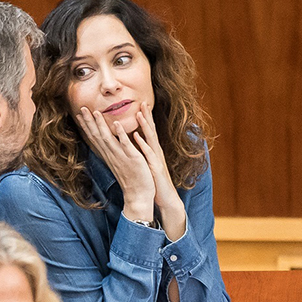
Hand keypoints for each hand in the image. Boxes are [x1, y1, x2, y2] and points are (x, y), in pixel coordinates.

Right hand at [75, 107, 154, 221]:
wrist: (139, 197)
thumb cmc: (132, 181)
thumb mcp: (120, 164)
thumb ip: (115, 153)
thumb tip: (110, 144)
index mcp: (110, 155)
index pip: (95, 138)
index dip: (87, 126)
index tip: (79, 114)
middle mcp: (112, 155)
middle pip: (98, 136)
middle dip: (89, 121)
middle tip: (82, 108)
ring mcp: (121, 157)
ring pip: (108, 138)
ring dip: (101, 125)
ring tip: (95, 112)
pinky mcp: (132, 159)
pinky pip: (125, 145)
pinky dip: (120, 134)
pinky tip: (116, 123)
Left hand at [133, 102, 185, 240]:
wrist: (165, 200)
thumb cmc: (155, 183)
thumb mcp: (148, 166)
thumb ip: (145, 155)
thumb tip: (138, 145)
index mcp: (153, 152)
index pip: (149, 132)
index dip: (145, 118)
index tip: (139, 104)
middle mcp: (156, 153)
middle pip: (152, 131)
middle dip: (147, 116)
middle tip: (142, 101)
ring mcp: (156, 160)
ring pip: (151, 139)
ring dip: (145, 126)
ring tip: (139, 112)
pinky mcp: (155, 168)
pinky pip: (148, 154)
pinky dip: (142, 145)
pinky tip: (137, 137)